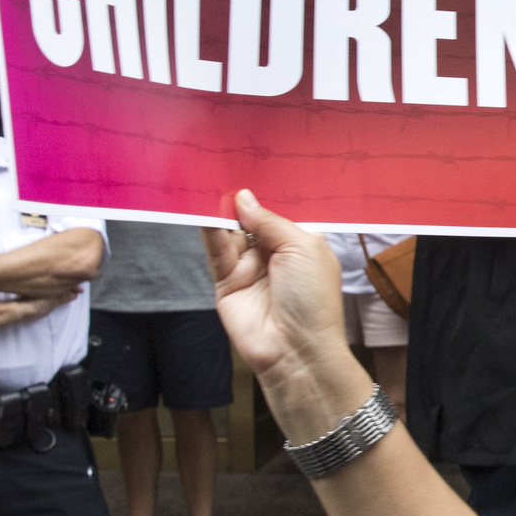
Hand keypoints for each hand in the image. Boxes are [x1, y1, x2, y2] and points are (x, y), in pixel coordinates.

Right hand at [206, 191, 362, 432]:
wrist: (295, 349)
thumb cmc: (313, 298)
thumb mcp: (301, 248)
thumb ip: (270, 221)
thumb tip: (244, 198)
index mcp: (300, 245)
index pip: (278, 213)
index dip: (264, 194)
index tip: (248, 165)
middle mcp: (274, 254)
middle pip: (250, 220)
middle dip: (238, 199)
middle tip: (221, 167)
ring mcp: (249, 269)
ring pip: (230, 233)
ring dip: (219, 211)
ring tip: (206, 182)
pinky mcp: (226, 283)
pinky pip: (216, 251)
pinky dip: (208, 231)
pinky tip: (202, 209)